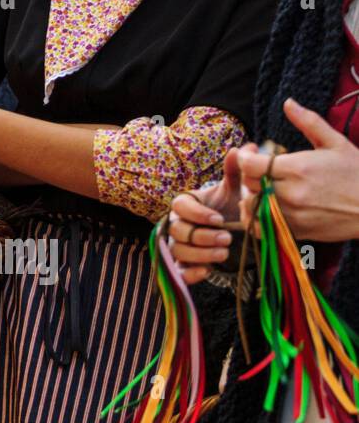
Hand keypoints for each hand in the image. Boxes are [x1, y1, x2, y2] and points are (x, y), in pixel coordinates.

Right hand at [167, 148, 246, 284]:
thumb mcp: (234, 192)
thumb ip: (236, 172)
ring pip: (178, 250)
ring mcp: (179, 245)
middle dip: (202, 235)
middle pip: (178, 230)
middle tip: (227, 238)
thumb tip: (244, 148)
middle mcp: (178, 224)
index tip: (218, 218)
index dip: (197, 213)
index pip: (179, 205)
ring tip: (224, 253)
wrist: (235, 236)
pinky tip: (207, 271)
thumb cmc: (231, 210)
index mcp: (187, 205)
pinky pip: (178, 272)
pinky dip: (190, 273)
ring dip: (200, 253)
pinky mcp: (184, 266)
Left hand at [233, 98, 358, 243]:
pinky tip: (266, 207)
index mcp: (297, 169)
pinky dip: (259, 218)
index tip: (253, 152)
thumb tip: (288, 102)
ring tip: (261, 188)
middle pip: (249, 185)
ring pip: (253, 207)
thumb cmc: (357, 172)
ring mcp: (293, 215)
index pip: (249, 165)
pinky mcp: (298, 231)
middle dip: (248, 175)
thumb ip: (308, 122)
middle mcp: (291, 193)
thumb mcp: (335, 143)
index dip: (245, 157)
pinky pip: (264, 228)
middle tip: (257, 169)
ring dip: (251, 196)